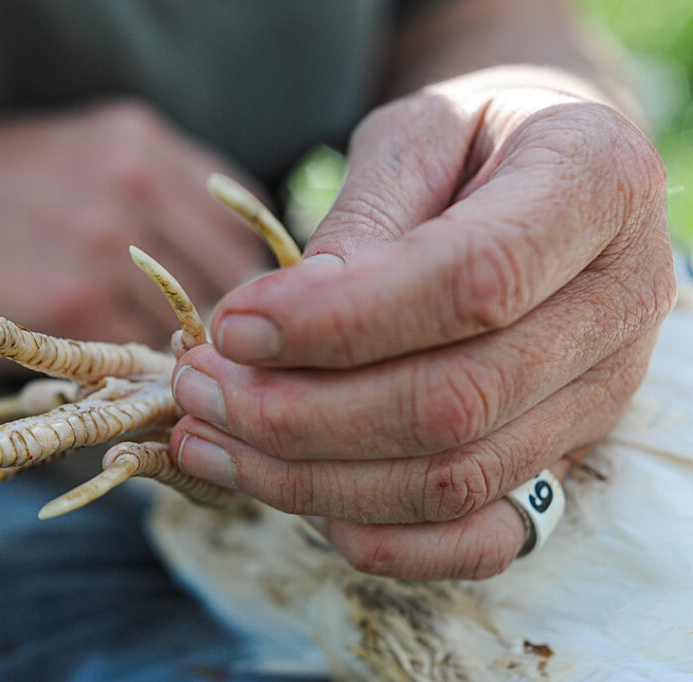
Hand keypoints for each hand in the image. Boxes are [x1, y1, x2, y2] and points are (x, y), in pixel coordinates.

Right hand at [0, 102, 267, 367]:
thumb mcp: (68, 160)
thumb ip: (145, 202)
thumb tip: (205, 277)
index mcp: (141, 142)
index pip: (240, 224)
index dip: (246, 285)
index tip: (232, 322)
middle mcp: (135, 182)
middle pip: (232, 279)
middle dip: (226, 333)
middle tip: (204, 368)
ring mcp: (105, 243)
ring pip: (190, 327)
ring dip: (184, 367)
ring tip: (157, 385)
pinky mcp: (71, 306)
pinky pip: (138, 361)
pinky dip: (136, 384)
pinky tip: (112, 389)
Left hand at [169, 67, 676, 579]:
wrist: (545, 177)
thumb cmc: (473, 140)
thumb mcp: (417, 134)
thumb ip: (362, 219)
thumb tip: (279, 323)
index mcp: (593, 189)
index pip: (468, 282)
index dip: (337, 321)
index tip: (232, 325)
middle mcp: (617, 305)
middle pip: (452, 403)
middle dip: (298, 413)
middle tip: (197, 386)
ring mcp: (599, 396)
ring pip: (453, 481)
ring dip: (310, 480)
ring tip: (208, 440)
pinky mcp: (564, 457)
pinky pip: (480, 541)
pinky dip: (380, 540)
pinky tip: (290, 500)